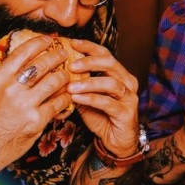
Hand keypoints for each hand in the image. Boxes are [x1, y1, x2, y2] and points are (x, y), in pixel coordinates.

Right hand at [0, 35, 72, 178]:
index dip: (39, 42)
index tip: (48, 39)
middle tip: (64, 53)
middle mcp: (11, 88)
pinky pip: (59, 102)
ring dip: (65, 75)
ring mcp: (25, 104)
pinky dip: (66, 96)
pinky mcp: (37, 120)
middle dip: (57, 56)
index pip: (23, 52)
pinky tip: (68, 95)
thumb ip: (8, 76)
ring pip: (54, 81)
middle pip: (42, 64)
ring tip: (68, 73)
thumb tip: (28, 61)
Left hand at [67, 39, 138, 157]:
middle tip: (71, 64)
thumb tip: (55, 70)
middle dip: (90, 61)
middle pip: (111, 64)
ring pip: (111, 83)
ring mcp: (129, 98)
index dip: (89, 47)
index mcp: (119, 74)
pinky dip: (91, 99)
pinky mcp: (126, 113)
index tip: (72, 43)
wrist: (116, 141)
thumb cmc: (101, 117)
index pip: (106, 54)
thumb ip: (77, 83)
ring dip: (88, 82)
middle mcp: (127, 82)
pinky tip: (76, 98)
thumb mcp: (86, 97)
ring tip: (70, 85)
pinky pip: (108, 103)